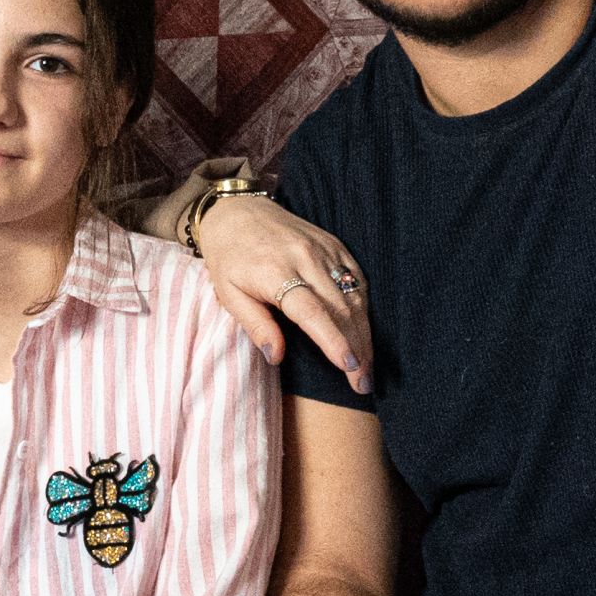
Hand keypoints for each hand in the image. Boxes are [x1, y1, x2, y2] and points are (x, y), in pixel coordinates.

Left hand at [192, 191, 369, 389]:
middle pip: (341, 309)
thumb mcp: (228, 294)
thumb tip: (276, 357)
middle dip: (357, 349)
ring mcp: (324, 249)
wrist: (238, 212)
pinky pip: (357, 278)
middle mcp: (305, 258)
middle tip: (364, 384)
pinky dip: (364, 307)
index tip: (350, 367)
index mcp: (276, 272)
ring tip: (367, 367)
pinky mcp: (335, 245)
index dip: (333, 341)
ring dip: (364, 333)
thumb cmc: (229, 258)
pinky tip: (364, 331)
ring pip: (354, 296)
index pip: (312, 312)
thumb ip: (255, 325)